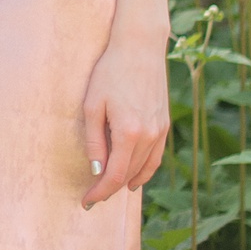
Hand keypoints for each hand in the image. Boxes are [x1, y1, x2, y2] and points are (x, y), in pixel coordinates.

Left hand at [81, 28, 169, 206]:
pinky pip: (156, 157)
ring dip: (126, 182)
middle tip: (92, 197)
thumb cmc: (110, 72)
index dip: (100, 192)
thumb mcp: (93, 105)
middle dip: (109, 189)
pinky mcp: (164, 124)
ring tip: (109, 191)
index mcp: (129, 132)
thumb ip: (94, 140)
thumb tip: (97, 170)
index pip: (114, 175)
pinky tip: (133, 179)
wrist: (140, 48)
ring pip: (143, 168)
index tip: (86, 201)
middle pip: (129, 175)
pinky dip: (144, 171)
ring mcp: (160, 131)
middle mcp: (149, 135)